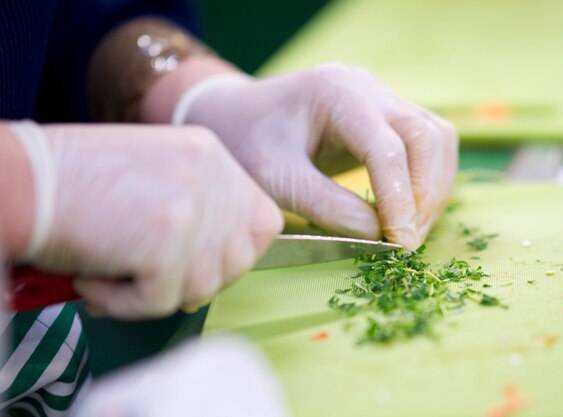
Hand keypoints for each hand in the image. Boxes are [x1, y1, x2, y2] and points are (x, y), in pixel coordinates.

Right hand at [13, 123, 281, 317]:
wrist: (21, 179)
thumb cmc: (74, 183)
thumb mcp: (156, 174)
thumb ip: (199, 208)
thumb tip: (219, 265)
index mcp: (211, 155)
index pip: (264, 222)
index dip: (237, 253)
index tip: (198, 262)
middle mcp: (210, 175)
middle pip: (240, 261)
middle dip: (196, 280)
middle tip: (149, 272)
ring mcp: (191, 207)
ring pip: (201, 287)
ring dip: (154, 292)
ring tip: (112, 267)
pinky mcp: (166, 242)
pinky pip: (160, 302)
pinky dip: (123, 303)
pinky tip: (94, 277)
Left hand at [174, 63, 457, 248]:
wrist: (234, 116)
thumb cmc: (245, 144)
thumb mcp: (275, 179)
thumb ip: (327, 207)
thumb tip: (380, 235)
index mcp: (336, 93)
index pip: (386, 147)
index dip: (399, 199)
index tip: (399, 244)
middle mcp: (367, 88)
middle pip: (426, 136)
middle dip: (425, 194)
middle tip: (408, 241)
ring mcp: (380, 98)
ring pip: (436, 138)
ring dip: (433, 188)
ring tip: (410, 231)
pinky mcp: (384, 116)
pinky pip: (426, 144)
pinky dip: (426, 180)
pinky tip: (407, 211)